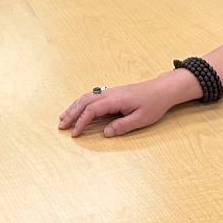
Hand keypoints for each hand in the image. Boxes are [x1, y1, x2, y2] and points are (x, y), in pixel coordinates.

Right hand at [57, 76, 179, 137]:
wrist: (161, 90)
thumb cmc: (153, 104)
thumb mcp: (141, 119)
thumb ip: (122, 126)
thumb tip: (105, 133)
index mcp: (114, 100)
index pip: (92, 110)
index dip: (81, 122)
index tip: (74, 133)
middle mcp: (109, 93)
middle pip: (84, 101)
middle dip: (71, 113)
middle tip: (61, 125)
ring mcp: (109, 92)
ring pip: (86, 97)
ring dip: (73, 107)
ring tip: (63, 117)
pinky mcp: (112, 93)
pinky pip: (91, 96)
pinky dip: (81, 103)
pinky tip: (77, 108)